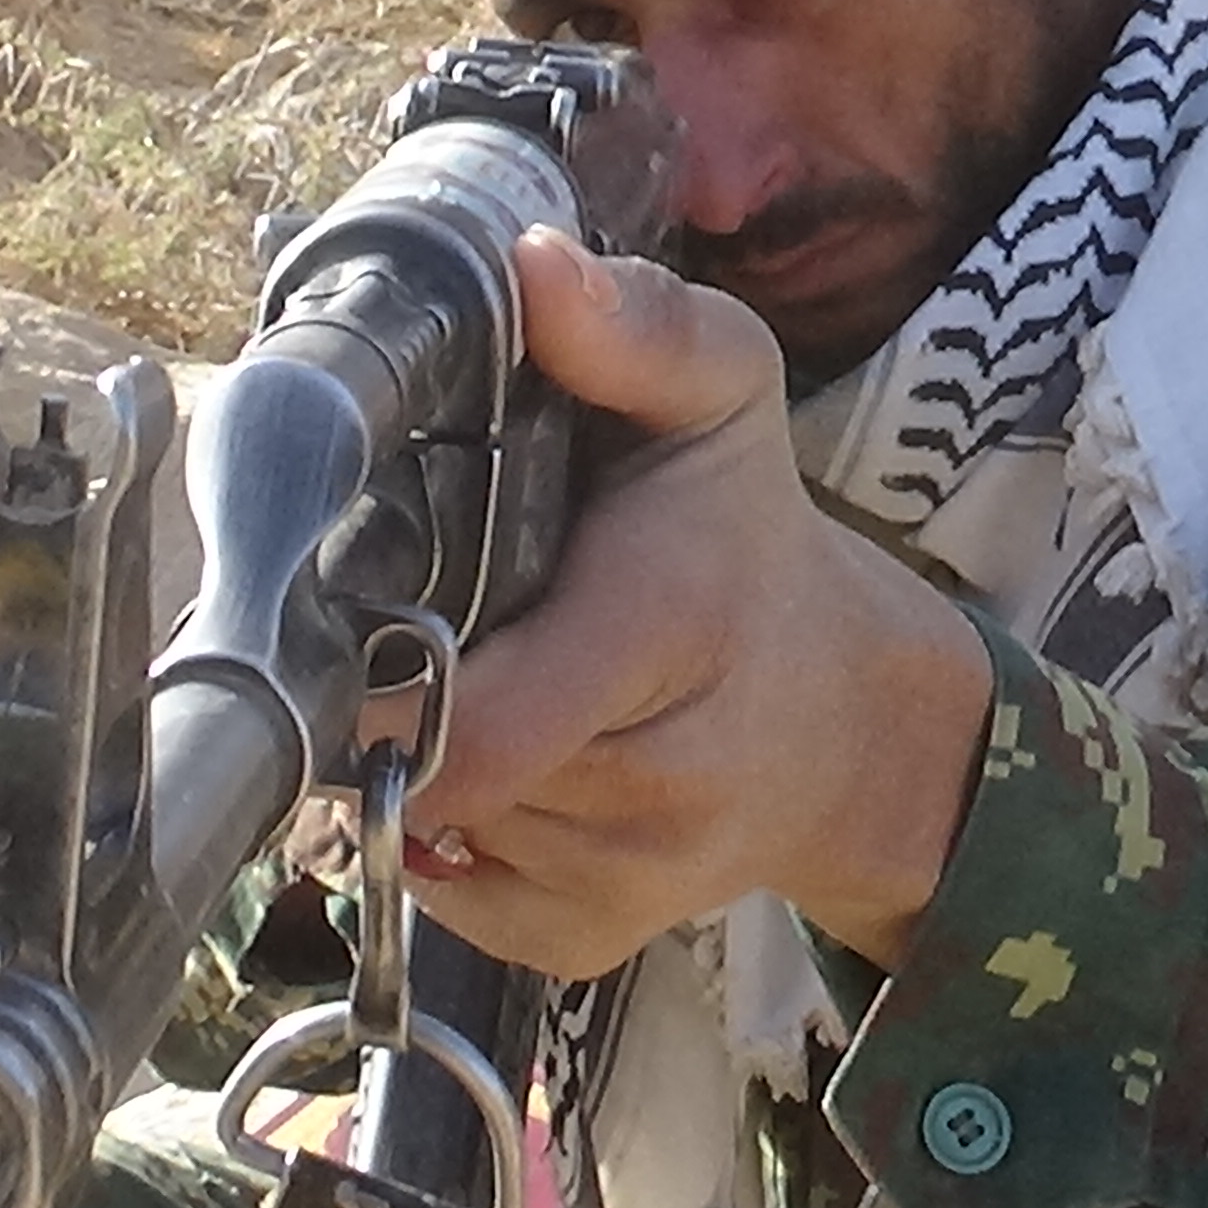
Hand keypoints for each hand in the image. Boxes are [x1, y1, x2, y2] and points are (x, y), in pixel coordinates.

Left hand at [403, 228, 992, 979]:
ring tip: (486, 680)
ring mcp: (625, 880)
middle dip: (405, 698)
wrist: (850, 718)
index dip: (389, 687)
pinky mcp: (586, 942)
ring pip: (436, 828)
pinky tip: (500, 762)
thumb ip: (633, 329)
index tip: (357, 618)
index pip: (481, 722)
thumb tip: (529, 265)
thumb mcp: (722, 397)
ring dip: (426, 759)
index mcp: (668, 630)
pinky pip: (452, 898)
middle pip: (440, 768)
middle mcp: (656, 782)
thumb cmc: (746, 542)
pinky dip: (445, 836)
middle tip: (418, 623)